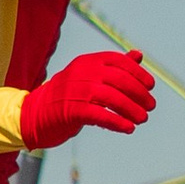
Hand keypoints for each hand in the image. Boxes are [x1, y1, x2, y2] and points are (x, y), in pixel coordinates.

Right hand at [20, 49, 154, 151]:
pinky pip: (100, 115)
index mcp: (88, 61)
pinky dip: (117, 122)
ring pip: (112, 98)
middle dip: (139, 94)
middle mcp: (82, 72)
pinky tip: (128, 128)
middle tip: (150, 106)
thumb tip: (139, 55)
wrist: (34, 114)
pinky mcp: (71, 111)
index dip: (138, 73)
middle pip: (119, 80)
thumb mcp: (89, 76)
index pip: (119, 61)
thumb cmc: (66, 95)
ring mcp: (75, 91)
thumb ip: (114, 66)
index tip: (150, 86)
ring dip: (132, 109)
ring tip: (142, 119)